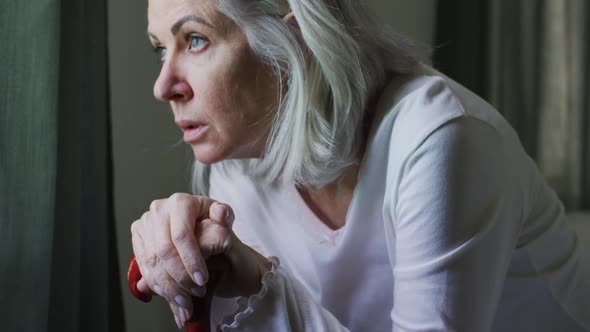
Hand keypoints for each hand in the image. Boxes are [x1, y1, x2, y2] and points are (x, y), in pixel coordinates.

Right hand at [130, 193, 270, 327]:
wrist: (194, 221)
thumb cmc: (211, 219)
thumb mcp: (223, 216)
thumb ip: (225, 215)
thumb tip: (221, 214)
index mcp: (180, 202)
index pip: (182, 235)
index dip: (191, 260)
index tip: (203, 280)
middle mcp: (159, 209)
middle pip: (164, 251)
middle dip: (180, 278)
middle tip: (196, 294)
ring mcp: (145, 222)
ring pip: (151, 261)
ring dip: (168, 287)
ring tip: (185, 302)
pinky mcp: (137, 236)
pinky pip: (143, 265)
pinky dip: (156, 284)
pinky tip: (171, 296)